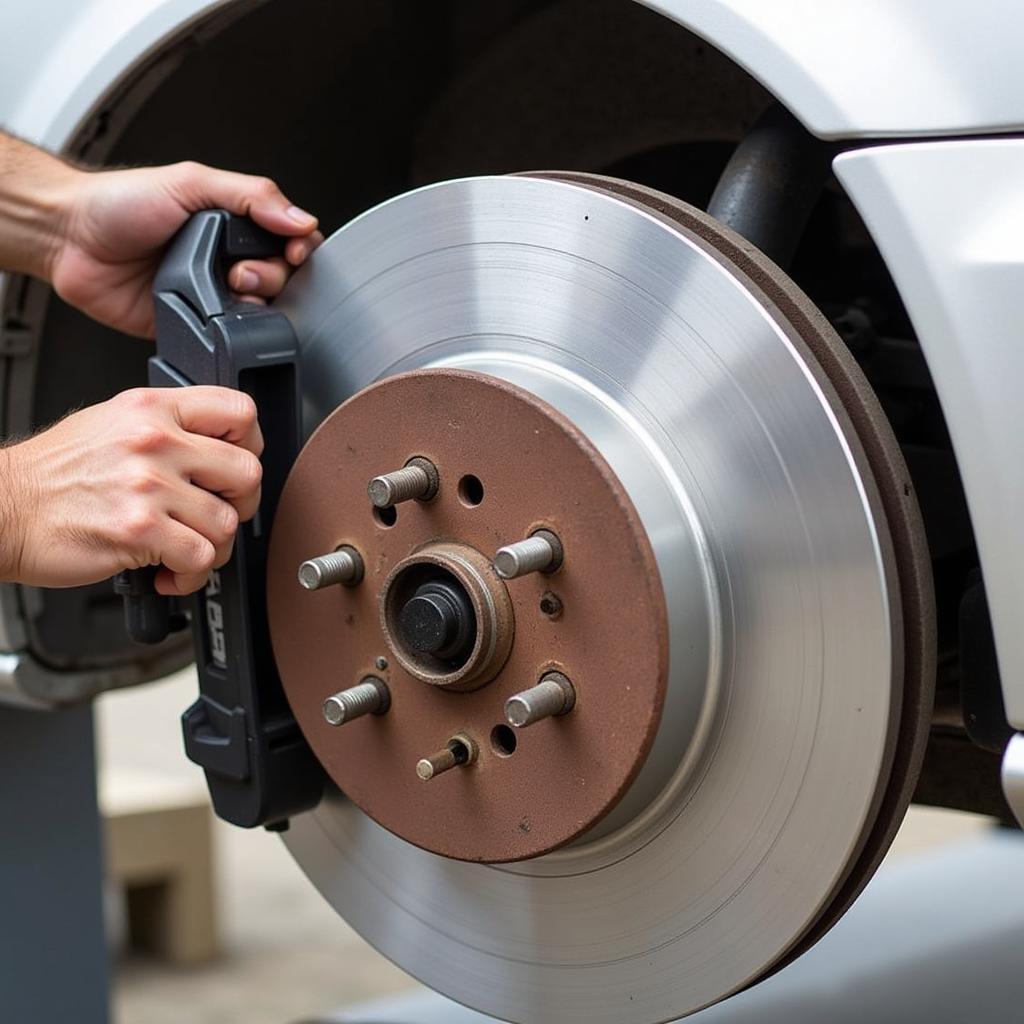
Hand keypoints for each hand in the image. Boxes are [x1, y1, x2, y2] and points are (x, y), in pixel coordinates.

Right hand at [0, 387, 262, 594]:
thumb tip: (217, 448)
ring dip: (213, 548)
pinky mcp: (139, 528)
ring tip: (185, 549)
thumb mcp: (111, 423)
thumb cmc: (52, 474)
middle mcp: (155, 441)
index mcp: (152, 409)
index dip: (251, 444)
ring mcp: (148, 485)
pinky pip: (201, 558)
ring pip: (227, 522)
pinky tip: (170, 572)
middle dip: (240, 504)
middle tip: (216, 514)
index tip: (236, 467)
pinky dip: (192, 575)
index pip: (239, 411)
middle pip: (247, 471)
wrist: (1, 508)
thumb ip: (167, 428)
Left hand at [48, 160, 322, 336]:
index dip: (300, 246)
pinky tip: (221, 315)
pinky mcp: (197, 322)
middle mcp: (227, 257)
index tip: (293, 250)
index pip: (289, 235)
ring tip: (228, 288)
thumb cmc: (117, 203)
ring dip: (256, 303)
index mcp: (232, 221)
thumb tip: (300, 217)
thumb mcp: (189, 182)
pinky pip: (230, 335)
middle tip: (241, 270)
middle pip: (283, 276)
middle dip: (272, 275)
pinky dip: (234, 330)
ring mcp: (214, 292)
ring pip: (263, 308)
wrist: (69, 240)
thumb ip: (249, 195)